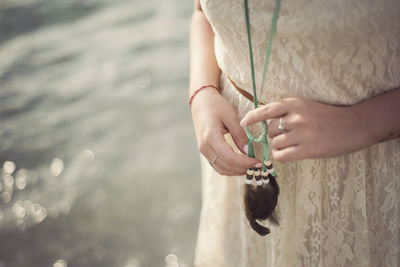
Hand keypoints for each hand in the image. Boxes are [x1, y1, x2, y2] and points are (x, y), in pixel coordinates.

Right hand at [191, 88, 260, 175]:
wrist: (201, 103)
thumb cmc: (216, 106)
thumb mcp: (231, 116)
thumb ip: (240, 135)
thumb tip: (248, 151)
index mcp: (211, 137)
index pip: (230, 157)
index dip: (245, 163)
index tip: (258, 162)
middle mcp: (205, 147)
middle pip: (225, 166)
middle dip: (243, 169)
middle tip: (258, 166)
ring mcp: (203, 150)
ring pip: (221, 169)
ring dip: (236, 171)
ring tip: (250, 166)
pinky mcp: (205, 152)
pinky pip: (217, 166)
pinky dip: (230, 168)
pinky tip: (240, 164)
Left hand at [240, 97, 366, 161]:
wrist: (353, 125)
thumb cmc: (327, 116)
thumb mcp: (305, 106)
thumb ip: (286, 112)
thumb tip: (265, 122)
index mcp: (294, 104)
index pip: (265, 110)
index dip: (252, 117)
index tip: (243, 123)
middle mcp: (296, 117)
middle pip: (269, 130)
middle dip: (274, 134)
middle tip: (288, 135)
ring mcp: (302, 133)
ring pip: (275, 143)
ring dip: (280, 146)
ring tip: (295, 143)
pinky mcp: (307, 149)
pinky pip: (281, 155)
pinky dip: (281, 156)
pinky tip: (290, 153)